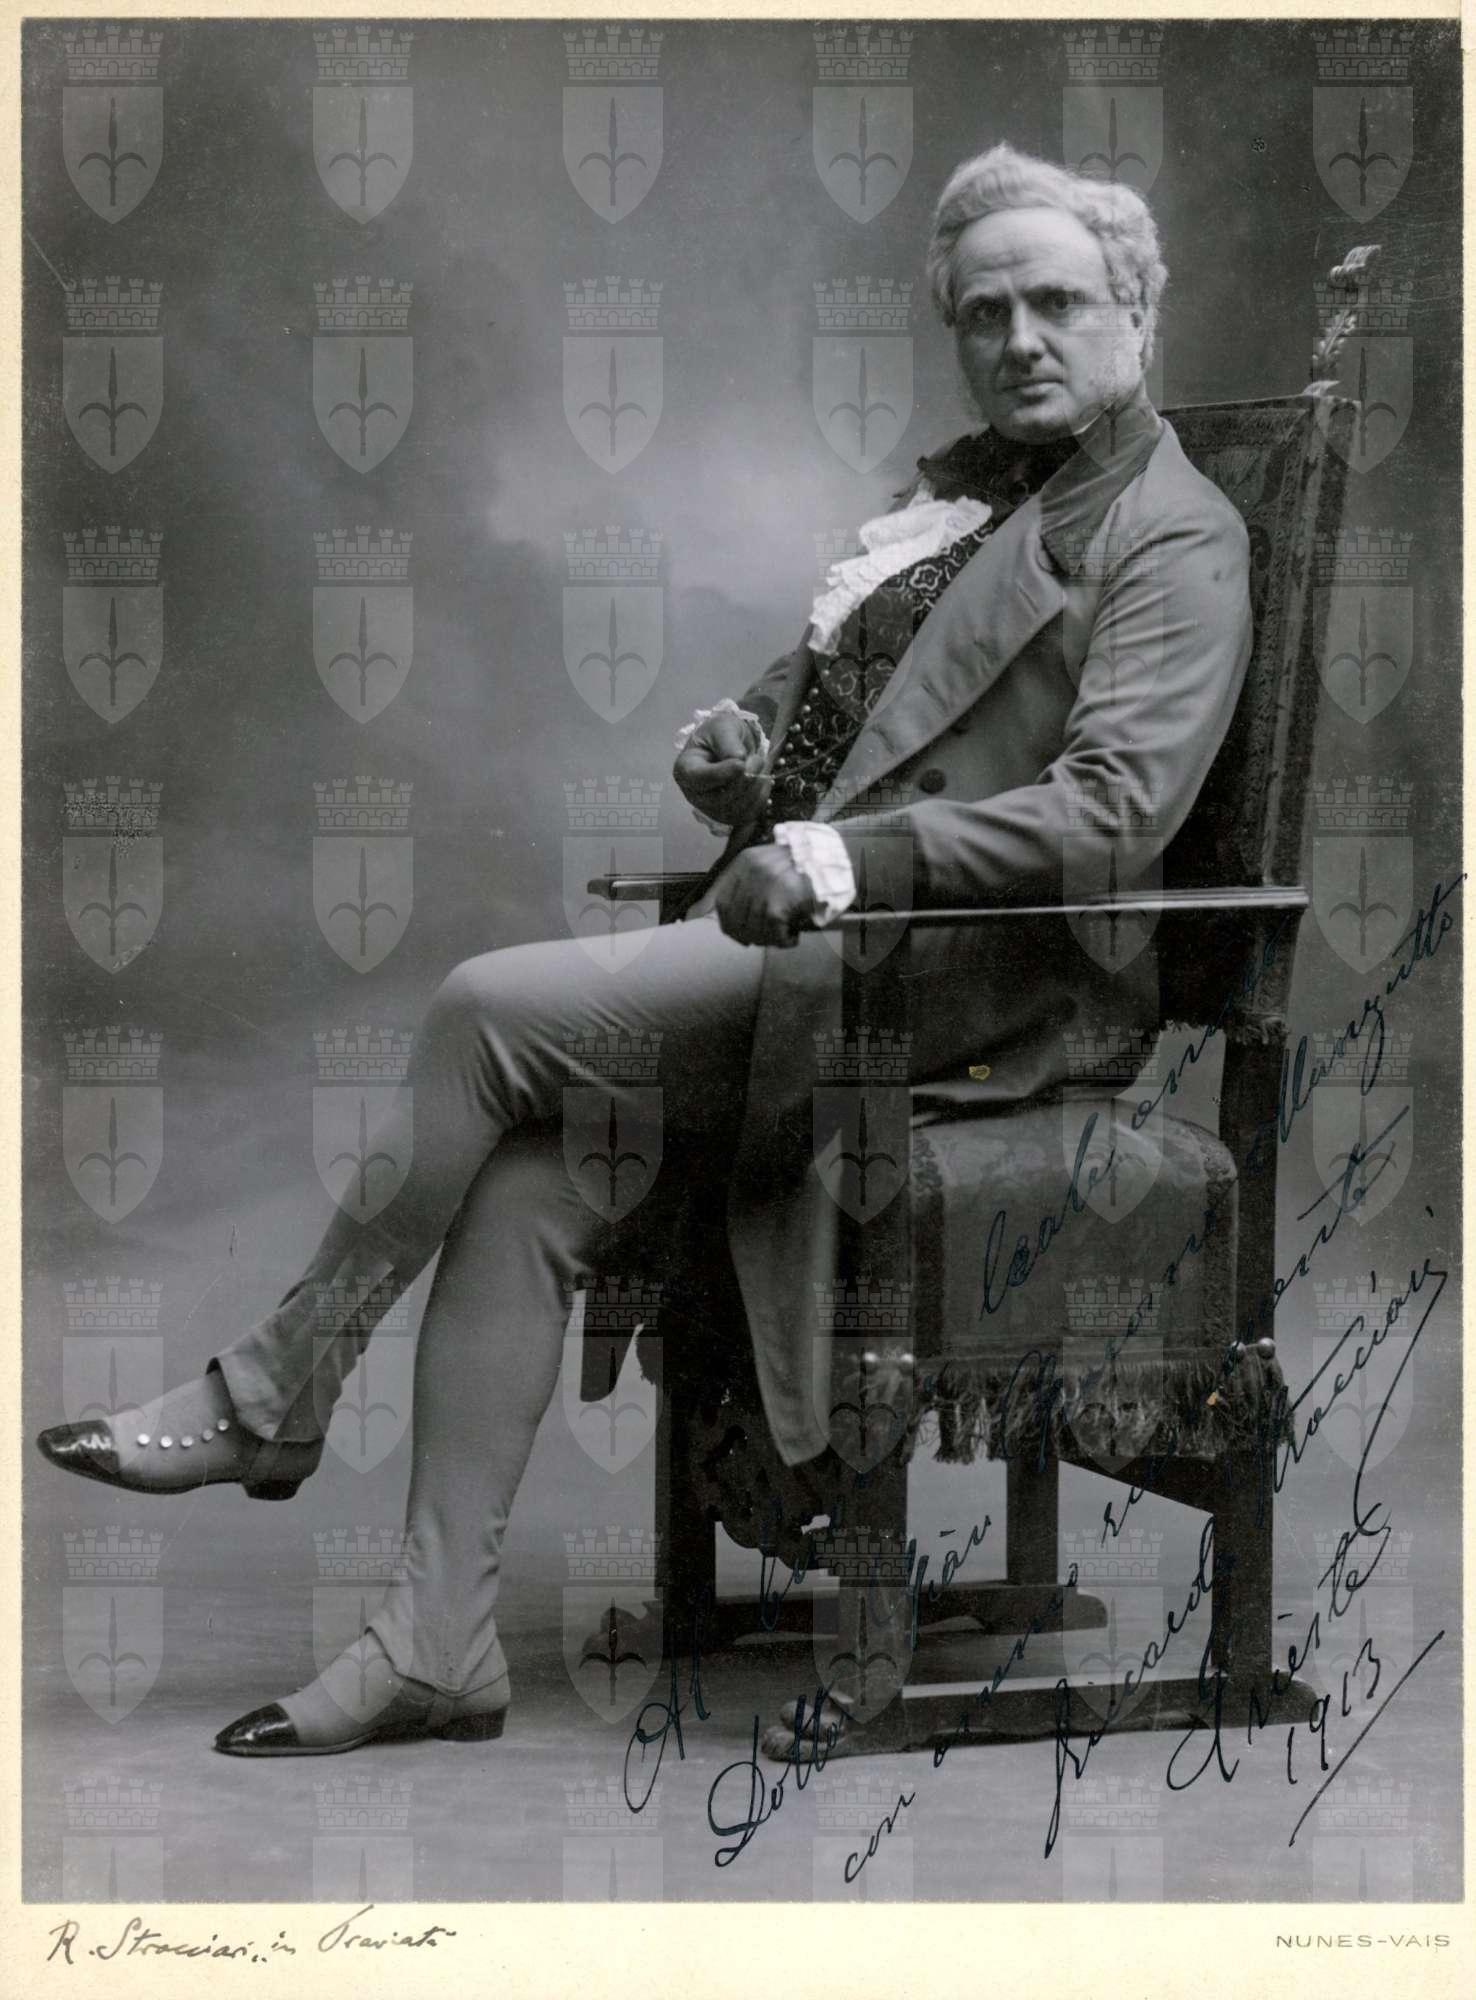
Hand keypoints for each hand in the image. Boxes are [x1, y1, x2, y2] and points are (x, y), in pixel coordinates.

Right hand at [673, 710, 771, 825]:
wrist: (732, 745)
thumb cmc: (721, 734)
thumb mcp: (722, 727)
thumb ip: (728, 742)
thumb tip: (739, 760)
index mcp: (685, 769)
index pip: (699, 779)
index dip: (721, 774)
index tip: (741, 763)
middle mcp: (694, 794)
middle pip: (720, 798)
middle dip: (745, 779)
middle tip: (758, 759)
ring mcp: (710, 808)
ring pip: (736, 809)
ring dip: (756, 788)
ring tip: (760, 767)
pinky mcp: (728, 816)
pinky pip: (747, 815)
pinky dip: (760, 799)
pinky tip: (762, 782)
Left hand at [712, 845, 816, 947]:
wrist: (833, 859)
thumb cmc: (806, 865)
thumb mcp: (771, 863)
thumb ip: (752, 882)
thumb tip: (737, 919)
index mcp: (745, 862)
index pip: (723, 901)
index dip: (728, 923)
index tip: (737, 934)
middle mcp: (751, 873)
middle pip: (735, 918)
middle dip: (747, 935)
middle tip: (761, 940)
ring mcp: (763, 888)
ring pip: (753, 929)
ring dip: (768, 940)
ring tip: (781, 937)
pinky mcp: (776, 903)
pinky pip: (773, 934)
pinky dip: (783, 941)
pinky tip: (792, 938)